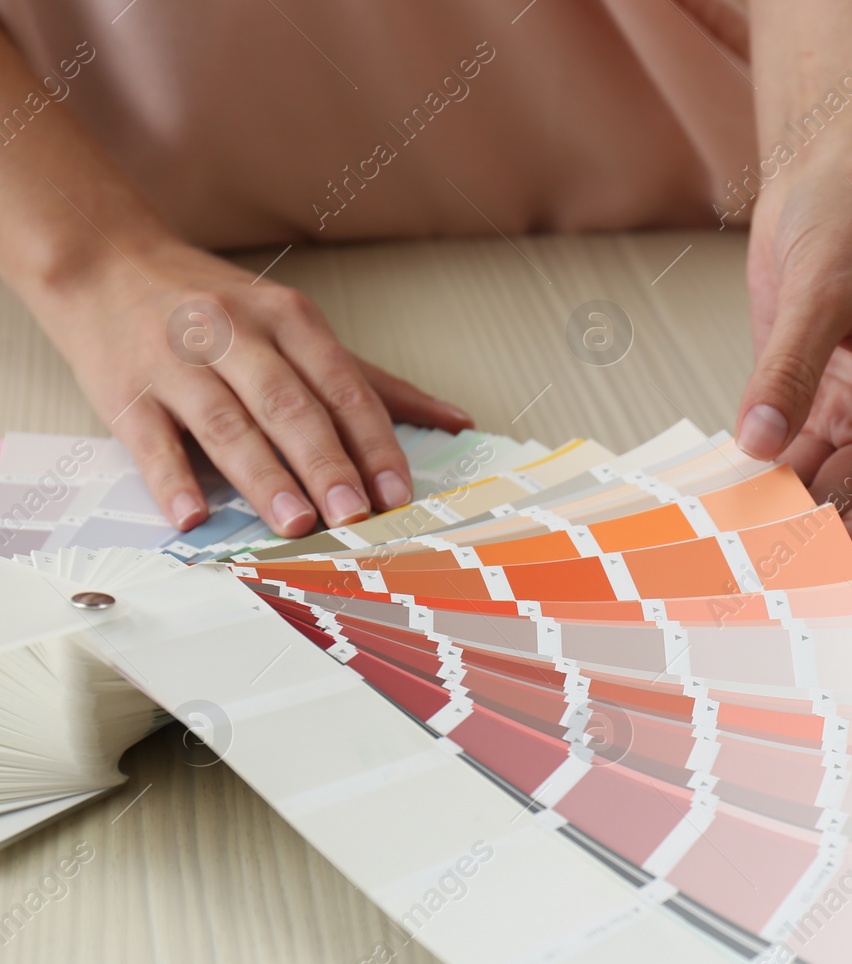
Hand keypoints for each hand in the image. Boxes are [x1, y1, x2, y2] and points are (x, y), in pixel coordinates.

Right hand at [34, 239, 473, 535]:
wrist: (105, 262)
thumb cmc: (217, 306)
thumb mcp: (296, 325)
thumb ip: (371, 380)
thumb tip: (455, 419)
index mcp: (288, 319)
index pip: (342, 386)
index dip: (373, 442)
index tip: (397, 492)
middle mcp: (235, 335)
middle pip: (289, 405)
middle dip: (326, 463)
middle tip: (353, 515)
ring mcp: (177, 362)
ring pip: (227, 424)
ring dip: (263, 477)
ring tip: (294, 522)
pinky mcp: (125, 391)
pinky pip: (151, 441)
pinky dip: (172, 481)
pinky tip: (193, 517)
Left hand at [737, 154, 851, 556]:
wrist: (829, 165)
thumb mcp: (823, 290)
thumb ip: (790, 370)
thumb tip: (760, 444)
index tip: (805, 554)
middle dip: (805, 529)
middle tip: (742, 552)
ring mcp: (844, 407)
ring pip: (812, 485)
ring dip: (771, 506)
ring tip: (718, 530)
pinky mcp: (802, 392)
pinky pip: (780, 452)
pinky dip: (751, 473)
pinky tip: (714, 489)